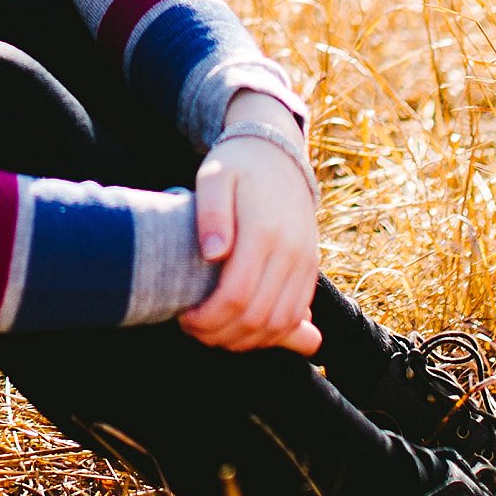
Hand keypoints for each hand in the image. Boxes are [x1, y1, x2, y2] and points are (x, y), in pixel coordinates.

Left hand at [180, 94, 320, 354]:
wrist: (279, 155)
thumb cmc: (237, 166)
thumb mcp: (214, 176)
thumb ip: (211, 212)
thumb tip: (212, 253)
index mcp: (263, 230)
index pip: (236, 294)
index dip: (208, 317)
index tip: (184, 318)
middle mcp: (291, 251)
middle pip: (258, 317)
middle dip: (221, 334)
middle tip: (193, 329)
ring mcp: (305, 262)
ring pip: (280, 324)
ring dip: (246, 340)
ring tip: (214, 333)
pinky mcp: (311, 269)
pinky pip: (296, 315)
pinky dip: (270, 334)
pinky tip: (242, 331)